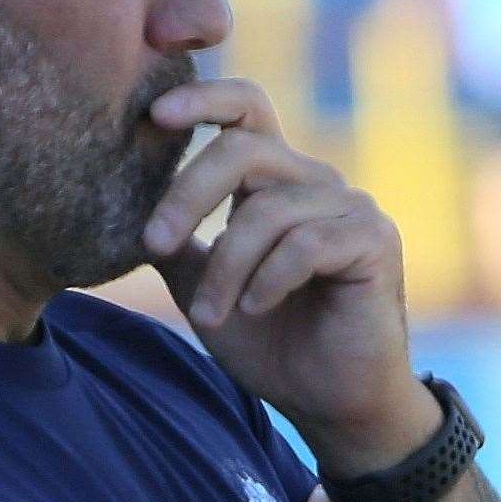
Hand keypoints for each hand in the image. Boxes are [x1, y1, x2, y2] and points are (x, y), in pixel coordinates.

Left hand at [143, 78, 438, 473]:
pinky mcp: (374, 242)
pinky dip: (267, 279)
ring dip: (225, 267)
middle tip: (152, 243)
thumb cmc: (271, 344)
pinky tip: (254, 308)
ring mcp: (350, 207)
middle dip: (187, 194)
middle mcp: (315, 182)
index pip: (244, 111)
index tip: (154, 113)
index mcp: (275, 182)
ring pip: (266, 209)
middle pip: (242, 150)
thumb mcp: (204, 288)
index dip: (203, 97)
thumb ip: (176, 245)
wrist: (331, 404)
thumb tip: (126, 210)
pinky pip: (304, 243)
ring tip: (209, 315)